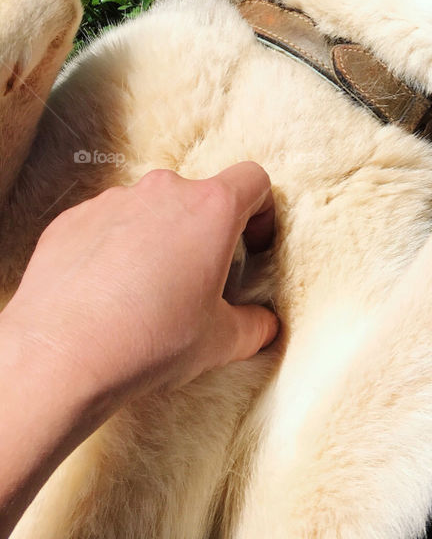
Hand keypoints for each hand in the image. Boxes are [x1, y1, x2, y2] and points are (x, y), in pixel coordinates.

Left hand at [0, 163, 279, 415]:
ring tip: (145, 292)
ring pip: (150, 210)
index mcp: (211, 209)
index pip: (253, 180)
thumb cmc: (149, 342)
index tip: (251, 247)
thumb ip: (254, 326)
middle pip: (199, 197)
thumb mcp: (220, 342)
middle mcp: (164, 191)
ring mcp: (114, 201)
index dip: (261, 211)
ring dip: (157, 239)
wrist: (60, 357)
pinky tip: (106, 293)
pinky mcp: (73, 219)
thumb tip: (264, 325)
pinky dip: (113, 248)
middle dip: (203, 233)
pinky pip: (106, 224)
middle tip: (197, 281)